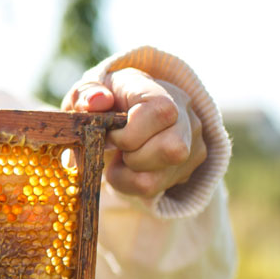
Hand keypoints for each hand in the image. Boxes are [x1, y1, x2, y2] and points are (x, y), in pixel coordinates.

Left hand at [65, 68, 205, 201]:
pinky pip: (156, 188)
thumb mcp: (87, 92)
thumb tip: (97, 101)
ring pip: (161, 177)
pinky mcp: (190, 164)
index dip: (130, 132)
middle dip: (132, 157)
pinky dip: (131, 183)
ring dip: (129, 173)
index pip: (161, 112)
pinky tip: (129, 167)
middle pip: (173, 150)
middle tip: (118, 148)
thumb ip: (86, 94)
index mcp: (158, 90)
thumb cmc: (104, 103)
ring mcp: (193, 141)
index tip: (111, 133)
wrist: (122, 113)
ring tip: (122, 157)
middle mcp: (184, 114)